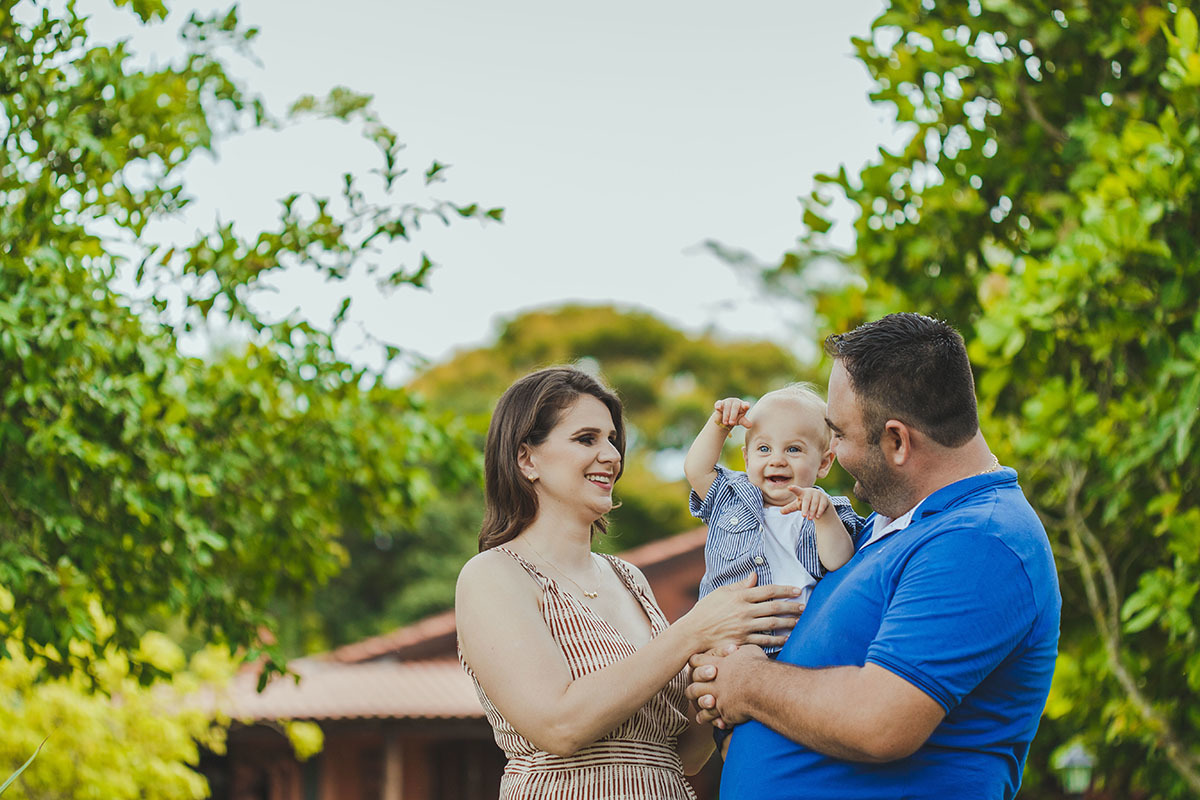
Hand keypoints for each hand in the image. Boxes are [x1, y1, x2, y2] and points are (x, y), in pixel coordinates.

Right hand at [678, 573, 802, 652]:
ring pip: (773, 624)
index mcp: (740, 596)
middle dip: (792, 607)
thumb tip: (755, 576)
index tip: (797, 590)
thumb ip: (740, 585)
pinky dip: (777, 640)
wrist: (693, 633)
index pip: (768, 591)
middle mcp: (744, 611)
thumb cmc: (705, 610)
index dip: (784, 590)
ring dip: (789, 623)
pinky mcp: (742, 641)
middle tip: (804, 607)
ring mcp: (744, 627)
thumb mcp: (720, 592)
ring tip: (800, 622)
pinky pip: (764, 641)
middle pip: (774, 608)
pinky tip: (787, 639)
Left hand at [687, 645, 767, 727]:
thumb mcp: (749, 650)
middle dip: (694, 688)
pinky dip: (715, 721)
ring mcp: (717, 697)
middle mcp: (713, 681)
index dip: (696, 663)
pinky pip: (714, 718)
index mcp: (717, 664)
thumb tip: (740, 650)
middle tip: (697, 688)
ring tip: (706, 705)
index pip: (697, 661)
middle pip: (694, 685)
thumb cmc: (758, 666)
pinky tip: (718, 723)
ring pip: (701, 702)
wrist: (763, 686)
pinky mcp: (724, 711)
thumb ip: (740, 651)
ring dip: (702, 704)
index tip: (698, 664)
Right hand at [713, 398, 751, 429]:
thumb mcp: (740, 421)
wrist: (725, 418)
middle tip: (731, 423)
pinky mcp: (720, 403)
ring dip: (726, 415)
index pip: (745, 404)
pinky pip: (719, 403)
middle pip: (735, 407)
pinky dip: (718, 405)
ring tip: (725, 423)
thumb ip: (745, 422)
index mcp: (743, 405)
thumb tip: (750, 426)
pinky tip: (718, 408)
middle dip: (733, 416)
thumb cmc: (735, 418)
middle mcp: (736, 402)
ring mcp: (728, 401)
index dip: (746, 405)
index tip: (746, 407)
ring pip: (727, 407)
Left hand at [781, 485, 829, 519]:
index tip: (789, 487)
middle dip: (805, 508)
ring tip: (809, 518)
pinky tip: (817, 517)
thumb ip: (790, 508)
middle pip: (806, 501)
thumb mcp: (797, 505)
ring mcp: (818, 494)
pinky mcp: (824, 498)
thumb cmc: (806, 502)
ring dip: (812, 512)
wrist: (819, 501)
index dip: (793, 489)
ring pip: (814, 504)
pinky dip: (819, 511)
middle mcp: (810, 492)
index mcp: (801, 492)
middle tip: (803, 516)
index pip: (797, 490)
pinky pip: (822, 505)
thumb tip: (781, 512)